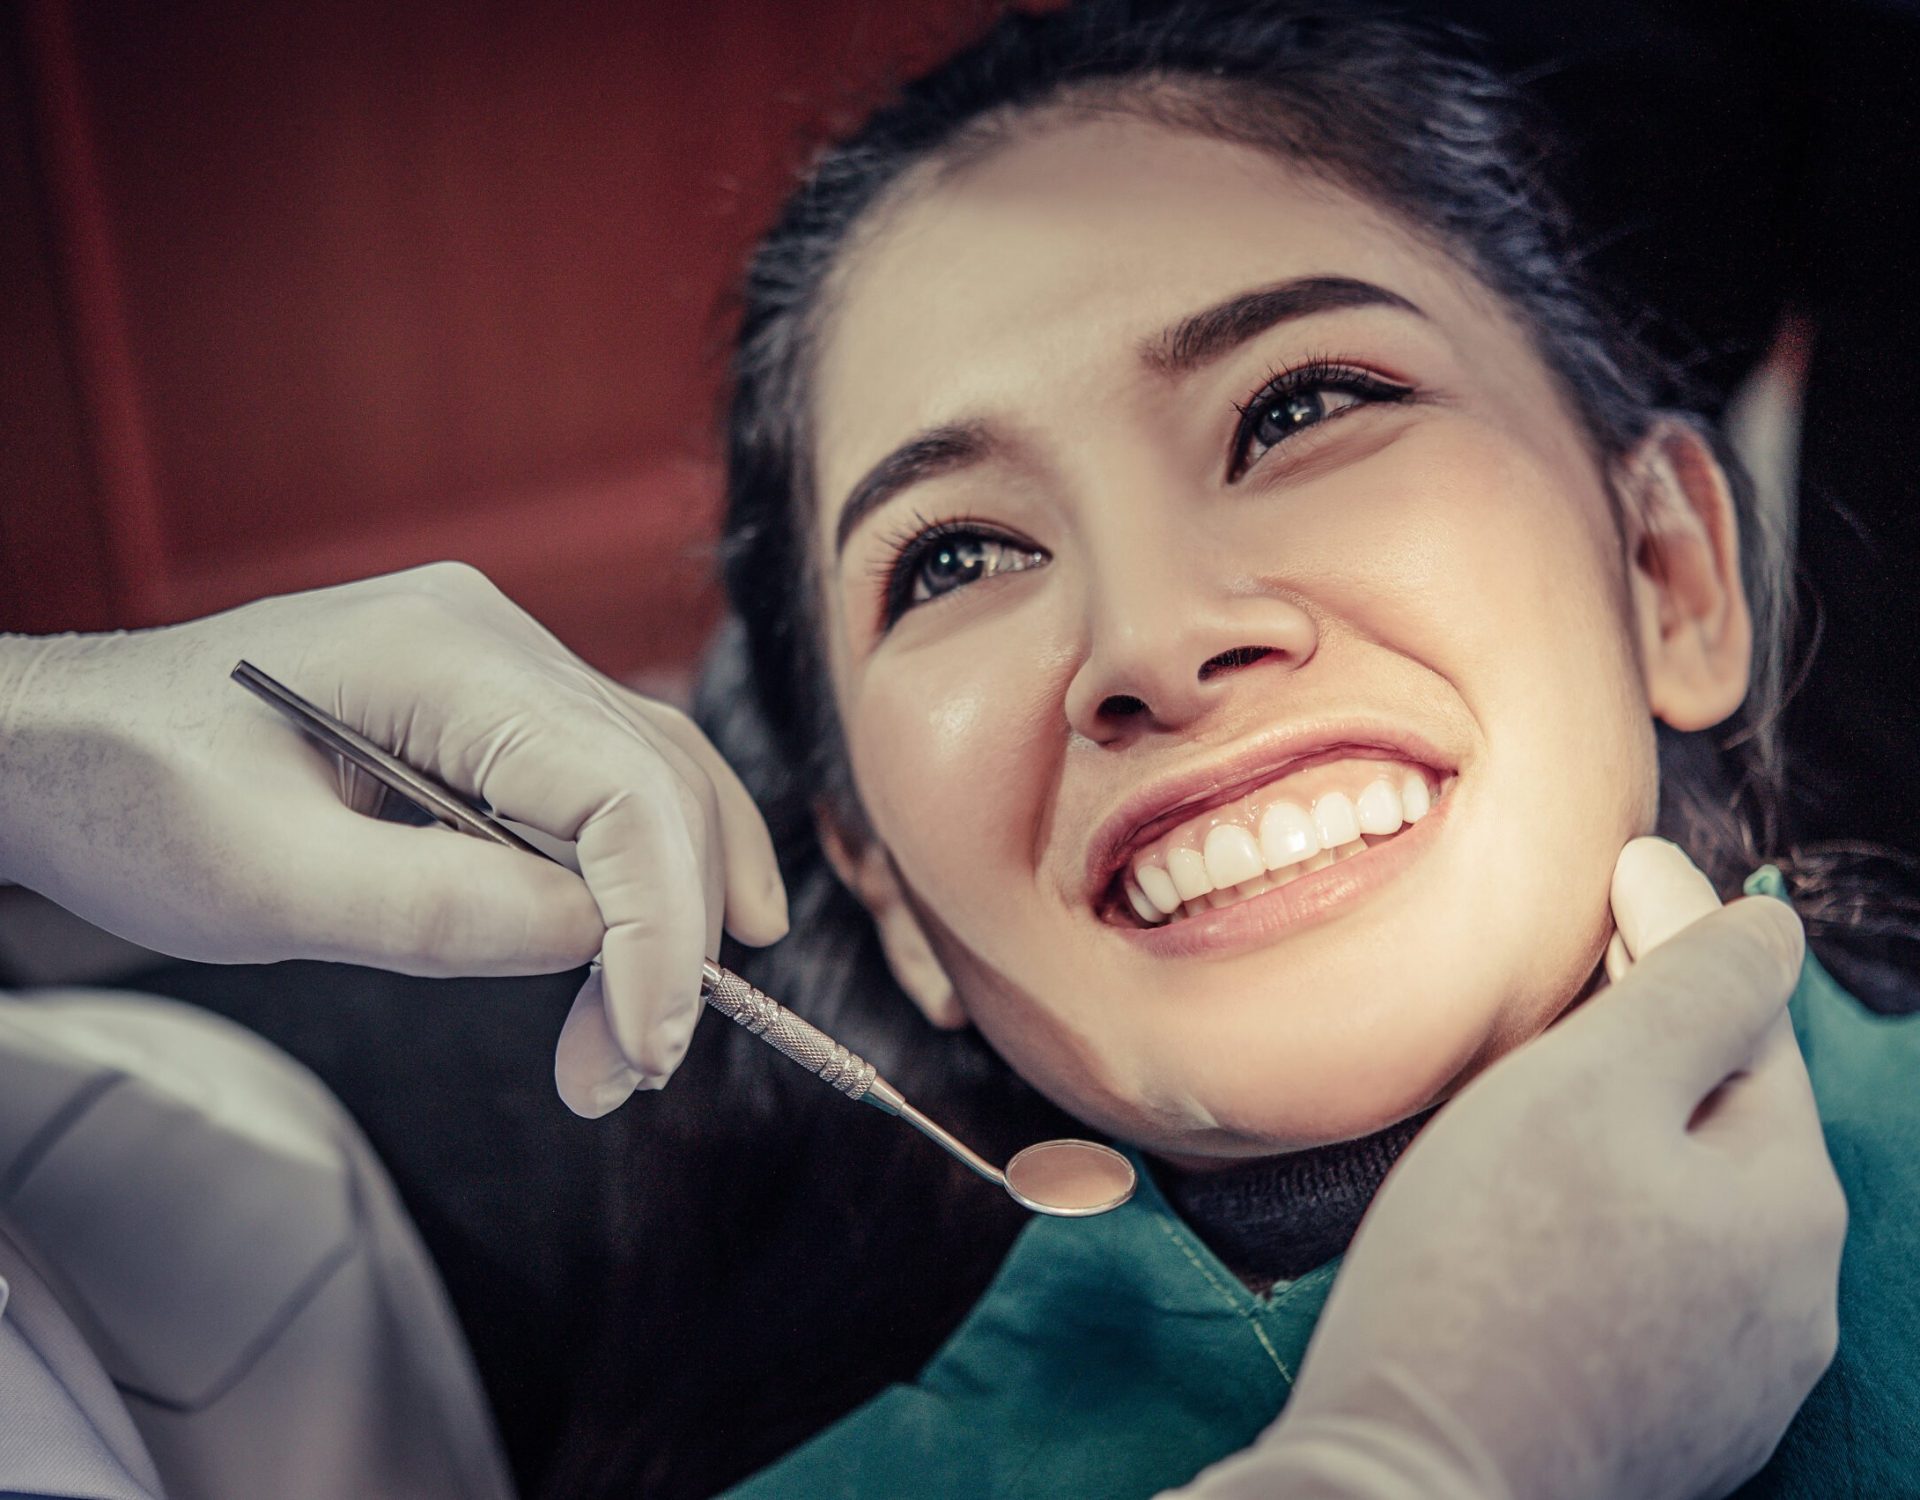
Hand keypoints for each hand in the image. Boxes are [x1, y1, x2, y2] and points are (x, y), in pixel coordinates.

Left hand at [0, 563, 787, 1114]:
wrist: (59, 748)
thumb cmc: (134, 800)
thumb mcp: (265, 884)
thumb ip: (438, 913)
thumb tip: (595, 944)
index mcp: (441, 653)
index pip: (616, 787)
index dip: (654, 924)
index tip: (639, 1049)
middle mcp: (494, 636)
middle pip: (656, 782)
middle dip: (666, 936)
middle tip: (625, 1071)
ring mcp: (500, 664)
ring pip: (654, 778)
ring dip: (672, 908)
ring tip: (652, 1029)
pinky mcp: (493, 709)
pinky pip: (609, 781)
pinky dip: (649, 866)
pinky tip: (691, 926)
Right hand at [1165, 837, 1842, 1499]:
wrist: (1414, 1475)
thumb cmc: (1488, 1266)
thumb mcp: (1589, 1086)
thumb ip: (1687, 990)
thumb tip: (1766, 923)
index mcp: (1788, 1202)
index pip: (1747, 1025)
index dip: (1678, 934)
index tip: (1625, 864)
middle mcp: (1788, 1298)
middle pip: (1720, 1120)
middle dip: (1655, 1037)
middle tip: (1575, 965)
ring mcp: (1729, 1376)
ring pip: (1683, 1207)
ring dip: (1629, 1137)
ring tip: (1544, 1091)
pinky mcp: (1657, 1426)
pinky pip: (1647, 1285)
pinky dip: (1604, 1227)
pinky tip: (1536, 1219)